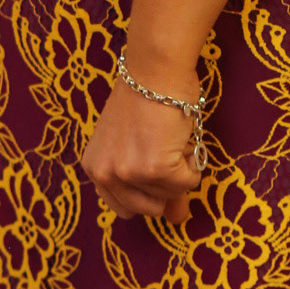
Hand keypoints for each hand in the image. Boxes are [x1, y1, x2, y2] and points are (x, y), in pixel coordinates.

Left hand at [81, 73, 200, 222]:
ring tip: (170, 137)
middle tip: (164, 149)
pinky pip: (189, 181)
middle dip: (163, 186)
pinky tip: (181, 136)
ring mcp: (129, 173)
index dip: (146, 192)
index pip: (124, 208)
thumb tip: (178, 220)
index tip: (153, 168)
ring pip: (171, 196)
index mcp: (95, 168)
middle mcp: (105, 174)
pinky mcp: (155, 168)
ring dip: (180, 171)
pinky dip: (194, 161)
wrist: (156, 68)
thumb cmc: (147, 97)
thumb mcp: (137, 144)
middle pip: (148, 210)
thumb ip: (151, 186)